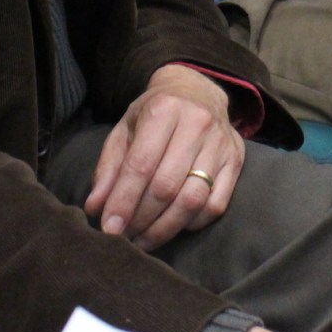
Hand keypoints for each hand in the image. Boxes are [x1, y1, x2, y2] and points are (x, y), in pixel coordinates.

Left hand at [85, 65, 244, 251]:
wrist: (197, 91)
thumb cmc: (154, 113)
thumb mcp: (124, 130)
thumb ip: (108, 168)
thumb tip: (96, 208)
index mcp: (164, 109)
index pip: (141, 165)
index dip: (124, 201)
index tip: (109, 229)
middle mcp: (197, 124)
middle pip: (167, 186)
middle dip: (141, 219)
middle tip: (124, 238)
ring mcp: (221, 143)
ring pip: (193, 200)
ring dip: (165, 228)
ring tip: (144, 240)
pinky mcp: (236, 161)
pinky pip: (215, 205)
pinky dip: (192, 223)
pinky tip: (173, 225)